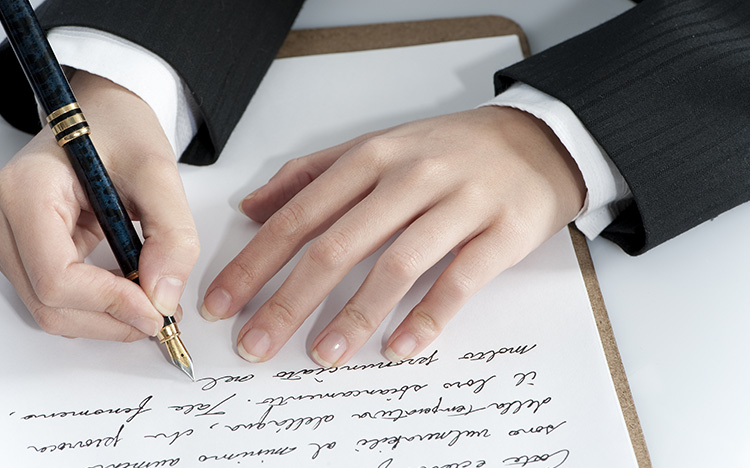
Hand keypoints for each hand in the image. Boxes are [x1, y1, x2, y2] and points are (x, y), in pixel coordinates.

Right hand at [0, 71, 198, 340]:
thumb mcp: (158, 171)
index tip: (158, 311)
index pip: (56, 276)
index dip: (110, 304)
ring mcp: (13, 241)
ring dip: (107, 320)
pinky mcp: (30, 253)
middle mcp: (5, 221)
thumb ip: (171, 234)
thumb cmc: (122, 130)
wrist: (104, 116)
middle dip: (112, 319)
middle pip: (50, 303)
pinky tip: (135, 294)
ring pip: (52, 310)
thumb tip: (164, 296)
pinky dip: (100, 308)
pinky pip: (59, 298)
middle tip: (166, 316)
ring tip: (156, 304)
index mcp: (27, 192)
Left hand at [201, 106, 584, 365]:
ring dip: (356, 316)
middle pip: (338, 245)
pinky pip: (459, 280)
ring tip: (324, 356)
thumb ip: (310, 175)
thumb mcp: (375, 148)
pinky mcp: (500, 232)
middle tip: (257, 343)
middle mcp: (410, 178)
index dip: (256, 262)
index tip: (223, 302)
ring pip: (396, 264)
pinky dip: (428, 317)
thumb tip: (252, 208)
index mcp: (371, 158)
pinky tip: (401, 347)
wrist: (533, 142)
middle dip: (289, 300)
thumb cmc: (446, 150)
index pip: (300, 216)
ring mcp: (457, 204)